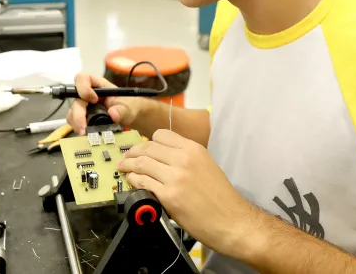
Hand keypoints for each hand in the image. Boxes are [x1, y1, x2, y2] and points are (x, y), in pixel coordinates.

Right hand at [66, 73, 146, 134]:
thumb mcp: (128, 108)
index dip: (84, 88)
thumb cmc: (129, 107)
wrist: (130, 117)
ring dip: (76, 122)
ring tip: (84, 133)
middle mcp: (88, 94)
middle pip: (75, 98)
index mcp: (98, 85)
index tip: (93, 100)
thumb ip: (122, 110)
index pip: (83, 78)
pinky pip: (74, 121)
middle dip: (78, 113)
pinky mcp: (83, 117)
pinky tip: (84, 134)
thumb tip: (113, 114)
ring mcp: (84, 105)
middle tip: (83, 127)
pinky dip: (77, 127)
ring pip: (72, 111)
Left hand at [117, 129, 257, 255]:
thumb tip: (162, 157)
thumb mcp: (206, 165)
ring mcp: (175, 177)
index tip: (141, 148)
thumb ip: (185, 157)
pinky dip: (133, 180)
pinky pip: (143, 182)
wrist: (232, 221)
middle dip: (133, 152)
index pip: (161, 135)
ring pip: (142, 163)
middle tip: (126, 158)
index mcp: (194, 149)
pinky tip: (132, 182)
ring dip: (129, 165)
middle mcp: (184, 159)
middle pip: (148, 147)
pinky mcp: (169, 196)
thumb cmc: (221, 197)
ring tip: (123, 168)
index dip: (148, 141)